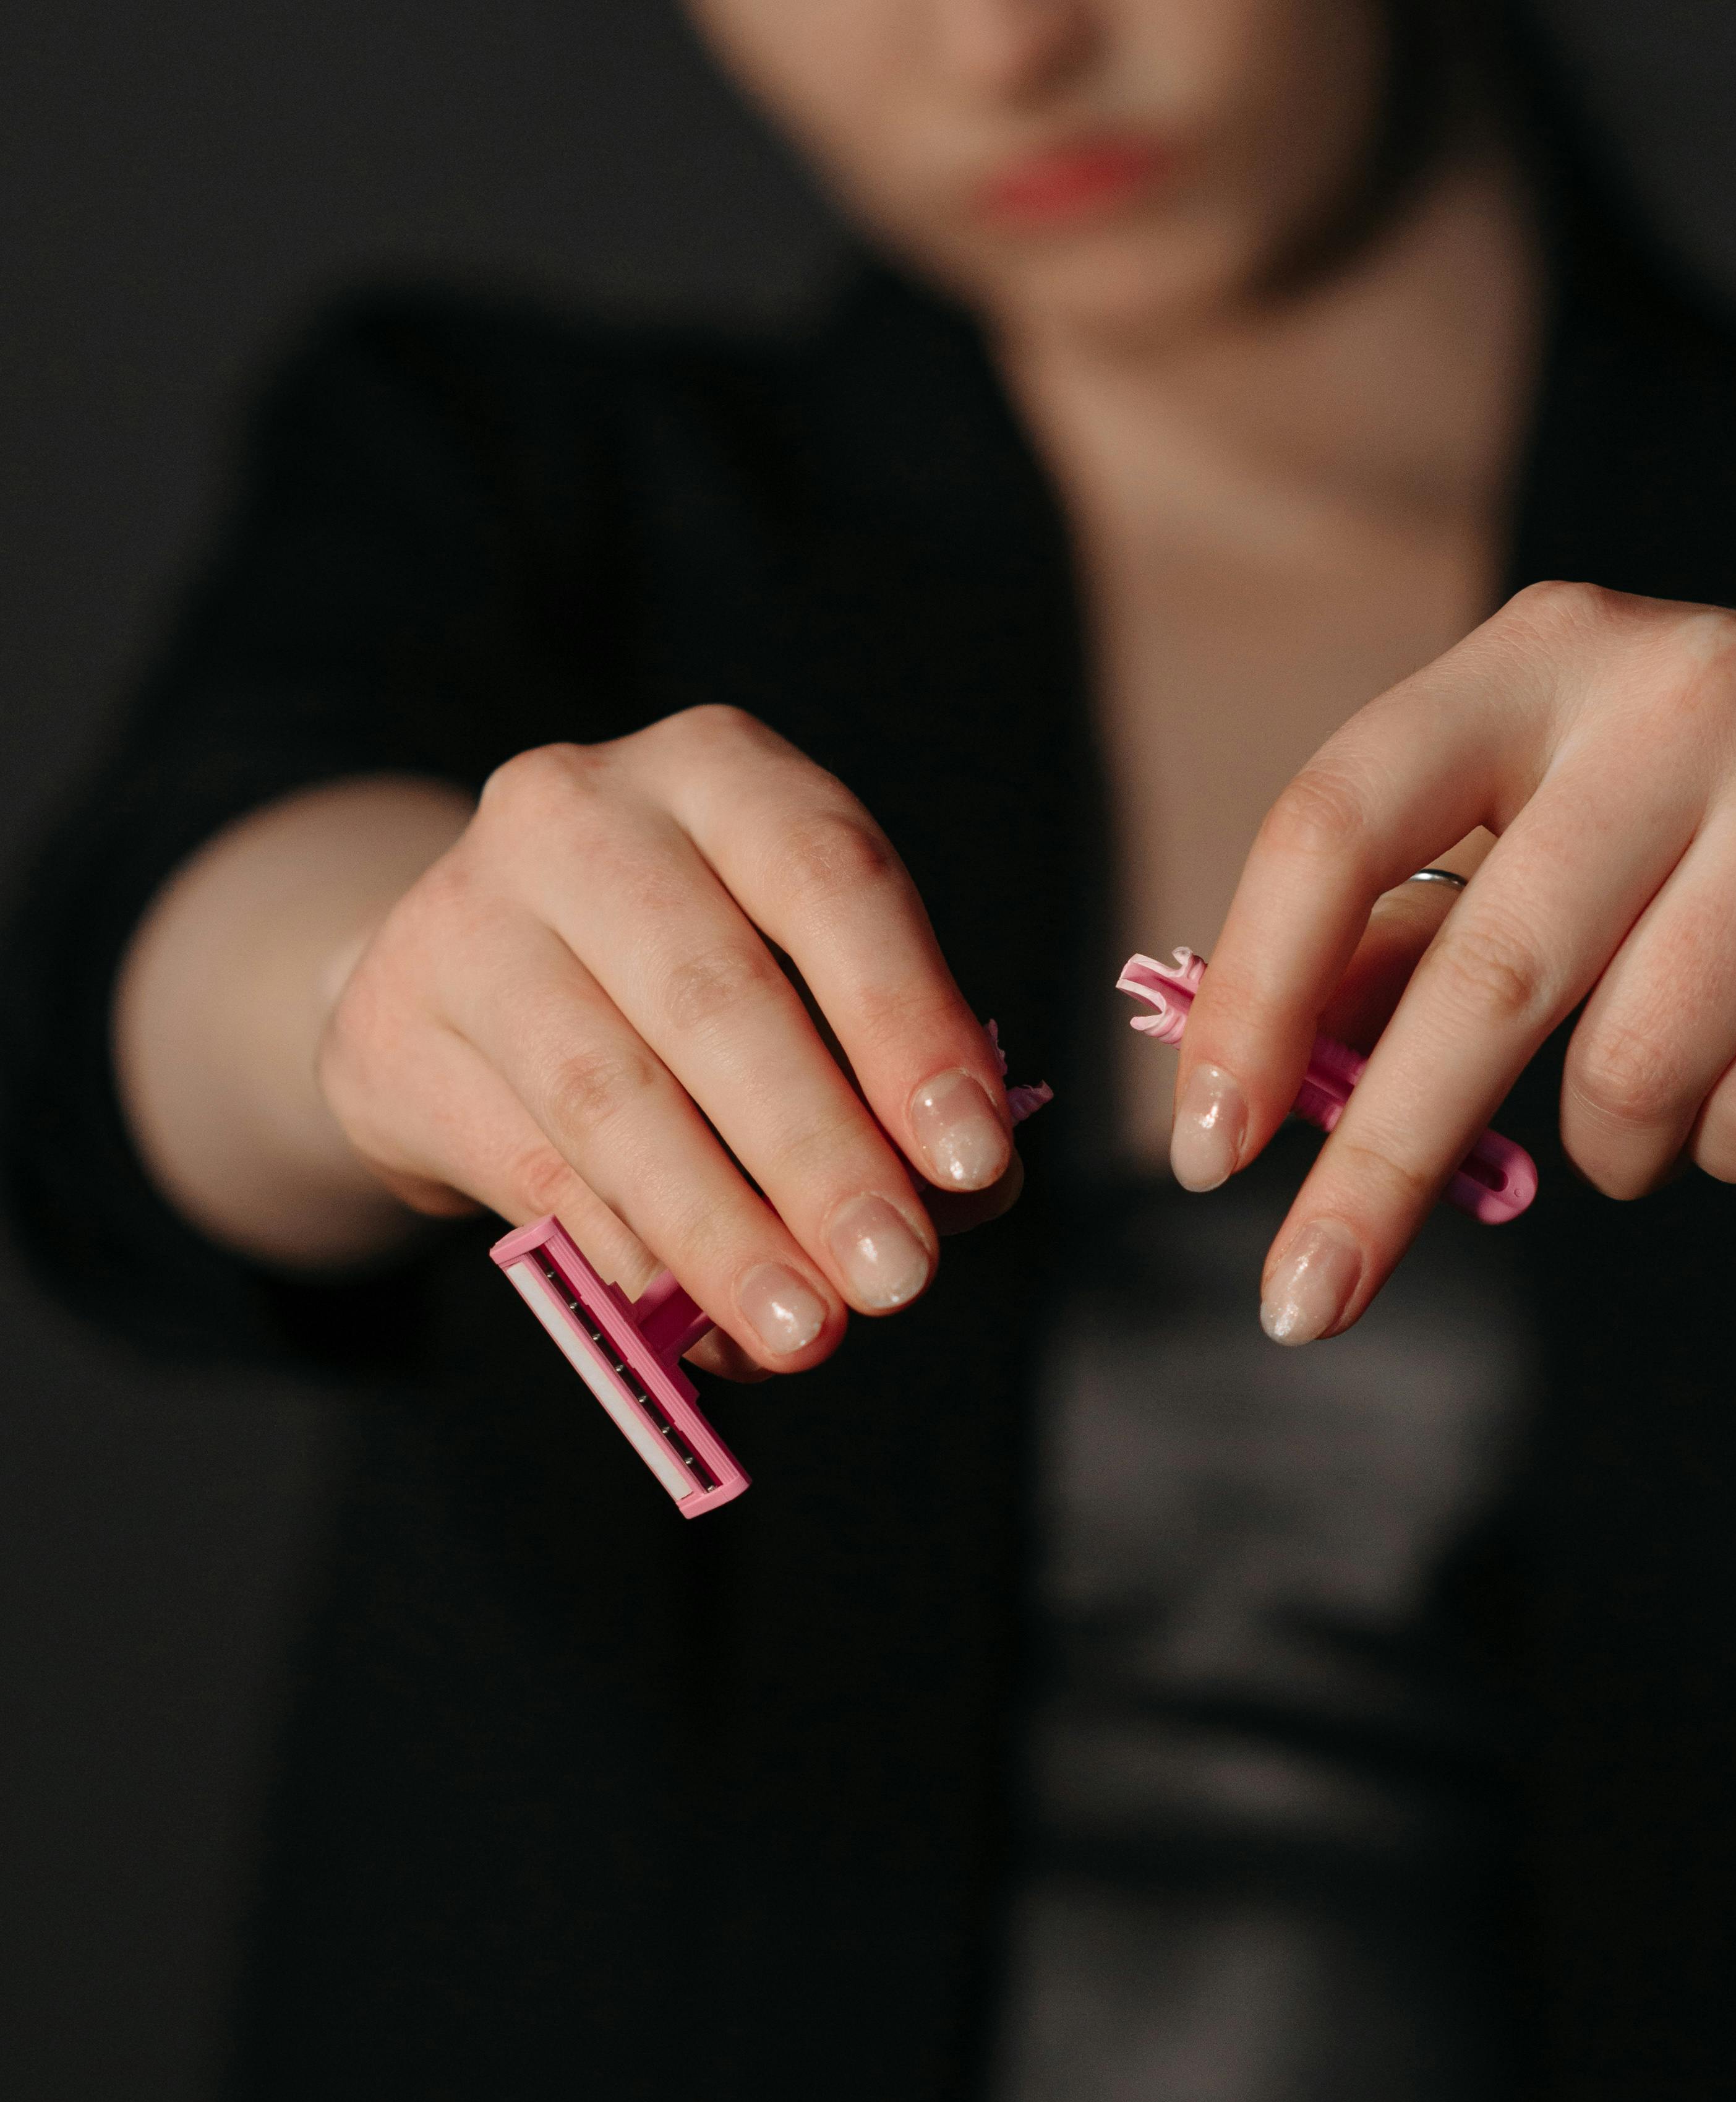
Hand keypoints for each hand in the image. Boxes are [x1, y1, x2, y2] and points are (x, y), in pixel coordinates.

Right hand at [319, 708, 1021, 1376]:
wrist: (457, 976)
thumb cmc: (681, 983)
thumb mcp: (798, 982)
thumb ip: (887, 1078)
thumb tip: (964, 1201)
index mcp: (718, 770)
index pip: (830, 878)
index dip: (909, 1021)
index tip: (978, 1161)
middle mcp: (581, 812)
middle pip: (717, 995)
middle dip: (819, 1155)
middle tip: (898, 1278)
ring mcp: (466, 913)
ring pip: (610, 1098)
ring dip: (718, 1231)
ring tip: (802, 1331)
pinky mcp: (392, 1028)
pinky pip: (533, 1167)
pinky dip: (627, 1256)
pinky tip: (692, 1321)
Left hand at [1173, 582, 1735, 1342]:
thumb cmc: (1711, 818)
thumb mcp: (1547, 817)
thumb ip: (1396, 933)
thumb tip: (1243, 1079)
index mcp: (1543, 650)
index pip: (1341, 819)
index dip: (1255, 995)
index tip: (1208, 1148)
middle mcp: (1681, 692)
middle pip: (1485, 975)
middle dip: (1374, 1168)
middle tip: (1299, 1303)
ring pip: (1633, 1067)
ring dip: (1606, 1145)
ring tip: (1640, 1102)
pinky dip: (1724, 1142)